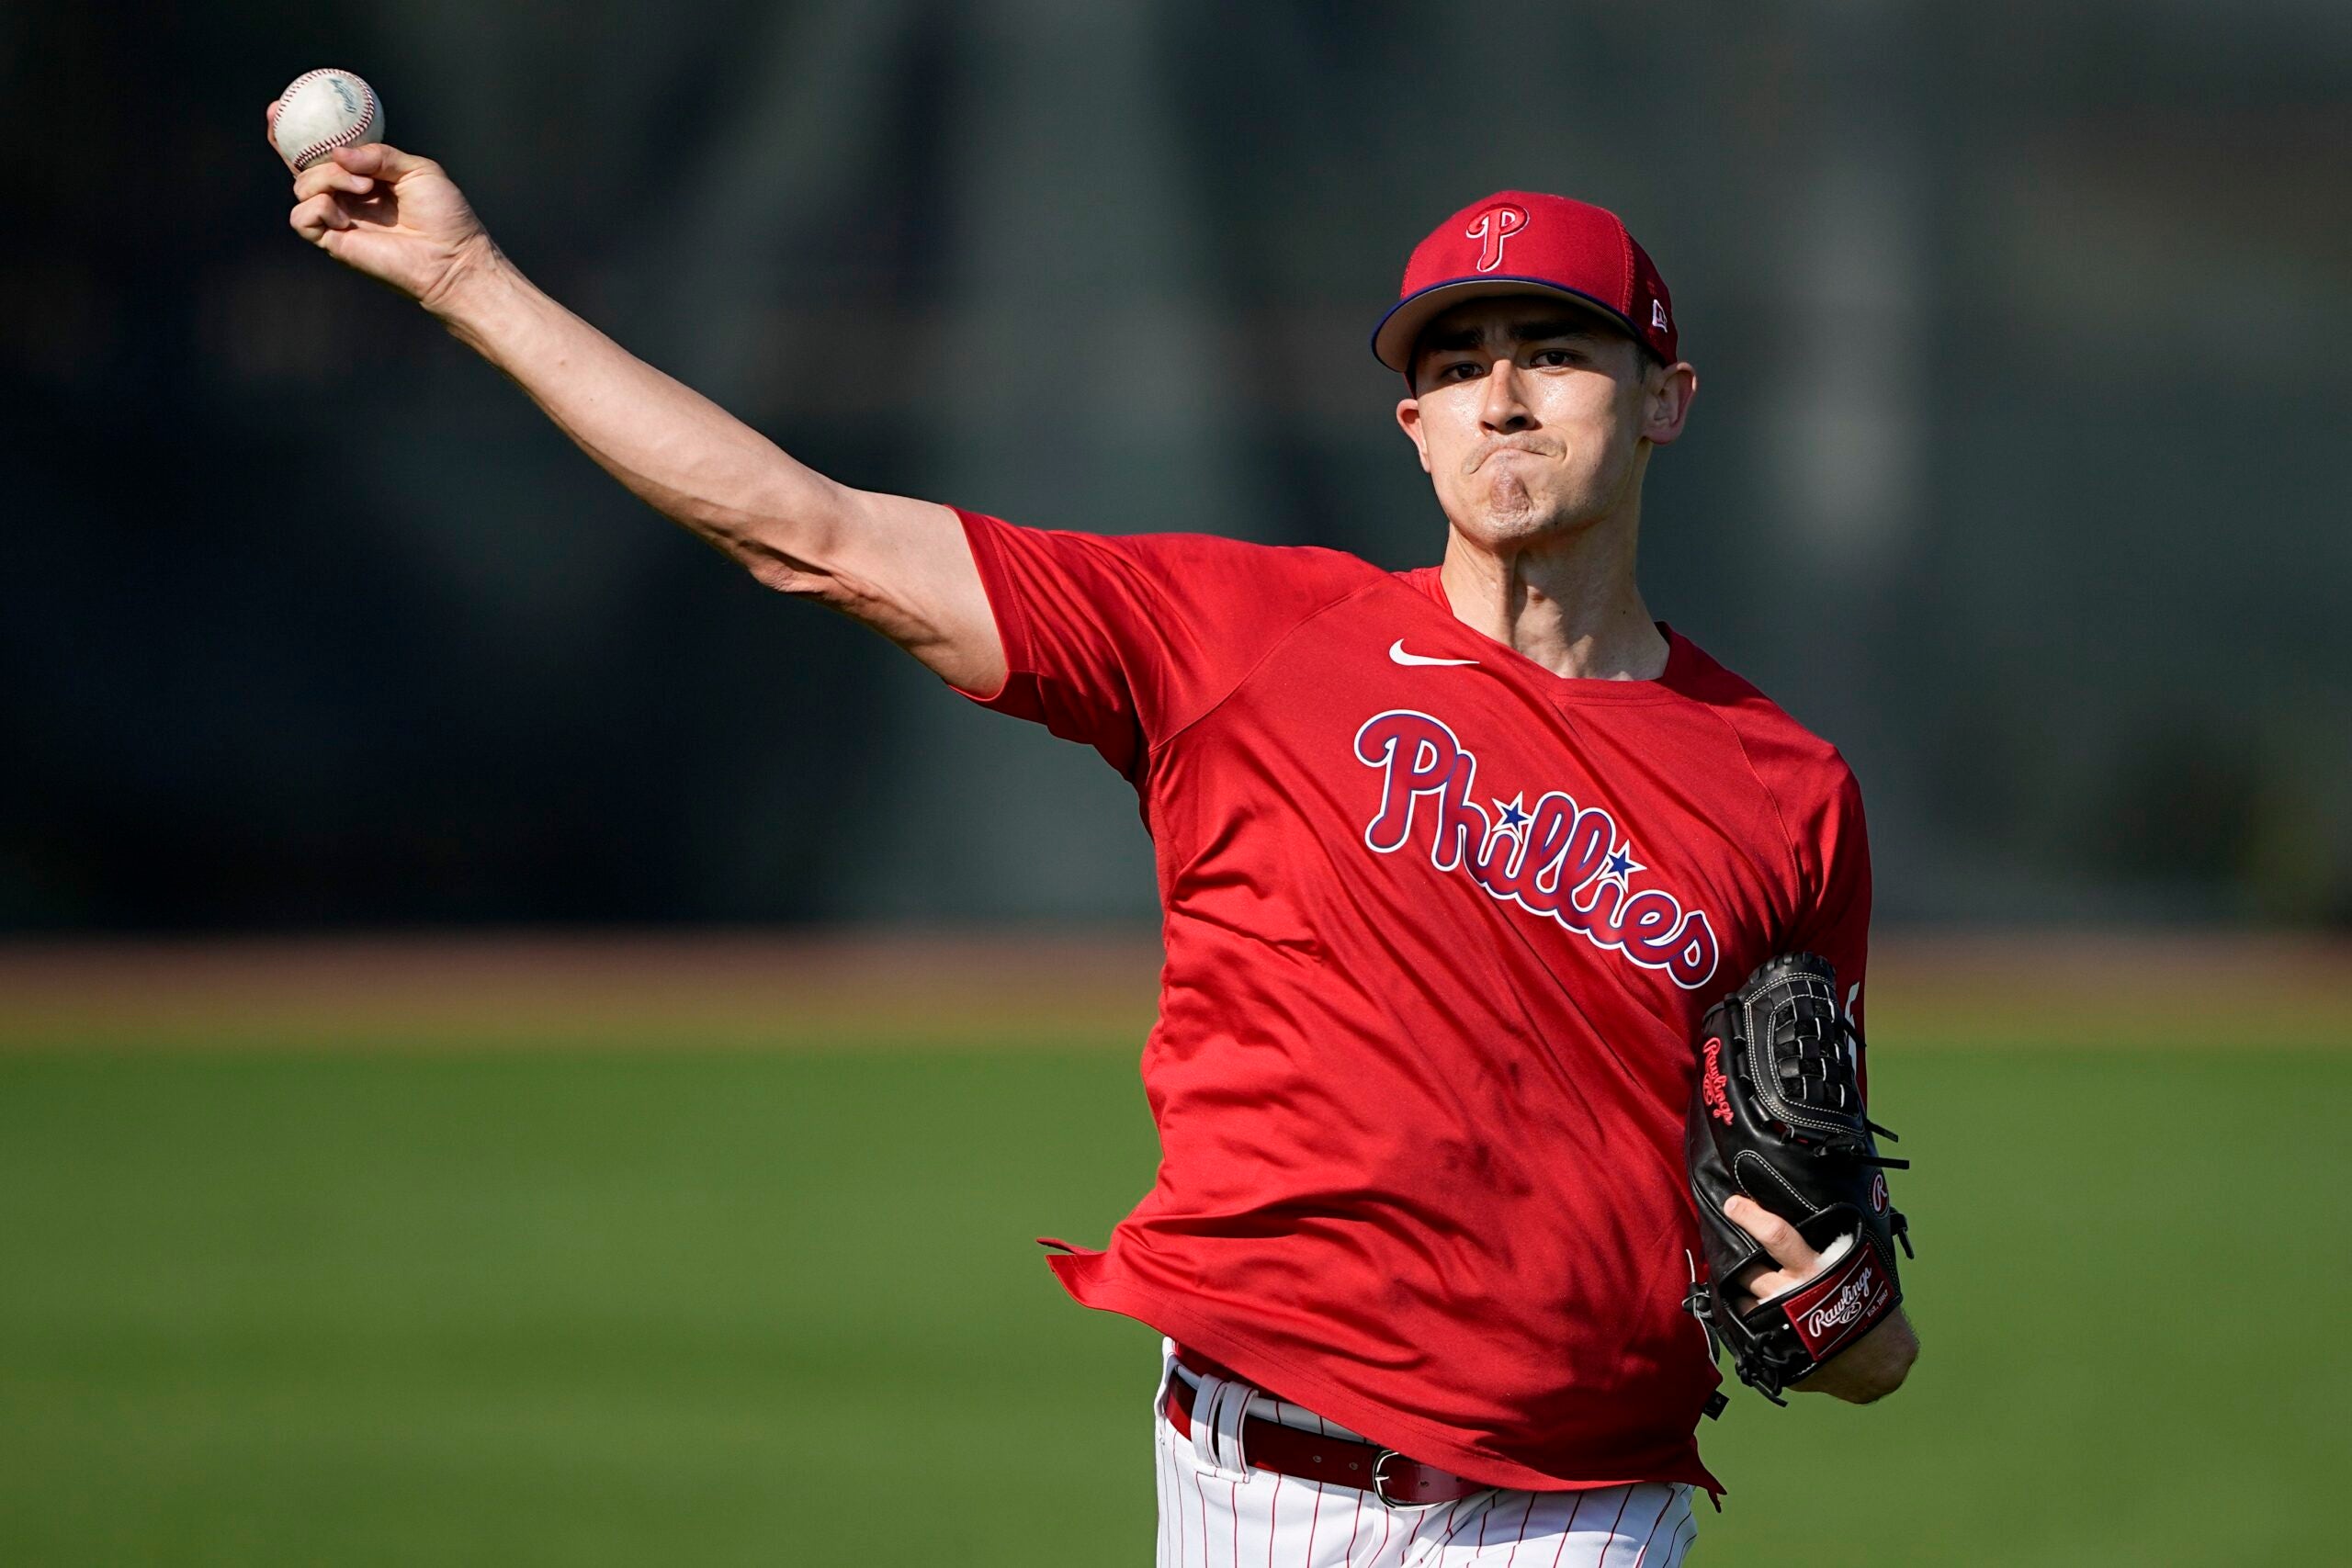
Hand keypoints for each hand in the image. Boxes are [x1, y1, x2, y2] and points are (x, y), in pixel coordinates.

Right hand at [269, 99, 495, 310]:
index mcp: (366, 177)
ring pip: (303, 187)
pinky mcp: (334, 243)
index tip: (282, 106)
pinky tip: (346, 215)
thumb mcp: (417, 169)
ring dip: (327, 178)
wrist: (454, 257)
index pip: (327, 152)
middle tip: (279, 120)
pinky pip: (301, 218)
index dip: (302, 131)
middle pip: (303, 167)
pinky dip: (318, 207)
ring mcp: (339, 219)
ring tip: (365, 187)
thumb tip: (338, 153)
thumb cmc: (444, 215)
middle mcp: (348, 197)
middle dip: (287, 144)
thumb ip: (378, 155)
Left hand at [1723, 1194, 1918, 1401]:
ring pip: (1741, 1298)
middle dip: (1737, 1258)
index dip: (1751, 1218)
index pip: (1777, 1235)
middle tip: (1736, 1249)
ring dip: (1740, 1289)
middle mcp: (1794, 1294)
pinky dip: (1745, 1314)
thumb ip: (1833, 1244)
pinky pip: (1746, 1326)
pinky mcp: (1775, 1347)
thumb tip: (1808, 1216)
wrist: (1878, 1360)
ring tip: (1748, 1283)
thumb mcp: (1855, 1267)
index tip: (1733, 1204)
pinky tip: (1752, 1308)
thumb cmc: (1869, 1305)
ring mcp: (1781, 1322)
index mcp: (1816, 1269)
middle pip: (1748, 1269)